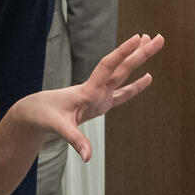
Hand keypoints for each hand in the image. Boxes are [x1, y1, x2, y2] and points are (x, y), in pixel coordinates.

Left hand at [11, 31, 164, 159]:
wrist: (36, 112)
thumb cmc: (45, 115)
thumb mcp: (59, 127)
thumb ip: (75, 140)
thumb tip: (88, 157)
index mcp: (88, 90)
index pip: (108, 66)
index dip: (123, 52)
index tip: (138, 39)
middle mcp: (97, 89)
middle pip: (122, 67)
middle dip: (141, 53)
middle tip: (158, 37)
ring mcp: (101, 95)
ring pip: (124, 74)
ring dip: (138, 60)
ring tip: (153, 43)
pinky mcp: (101, 103)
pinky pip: (123, 93)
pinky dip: (136, 86)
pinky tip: (148, 77)